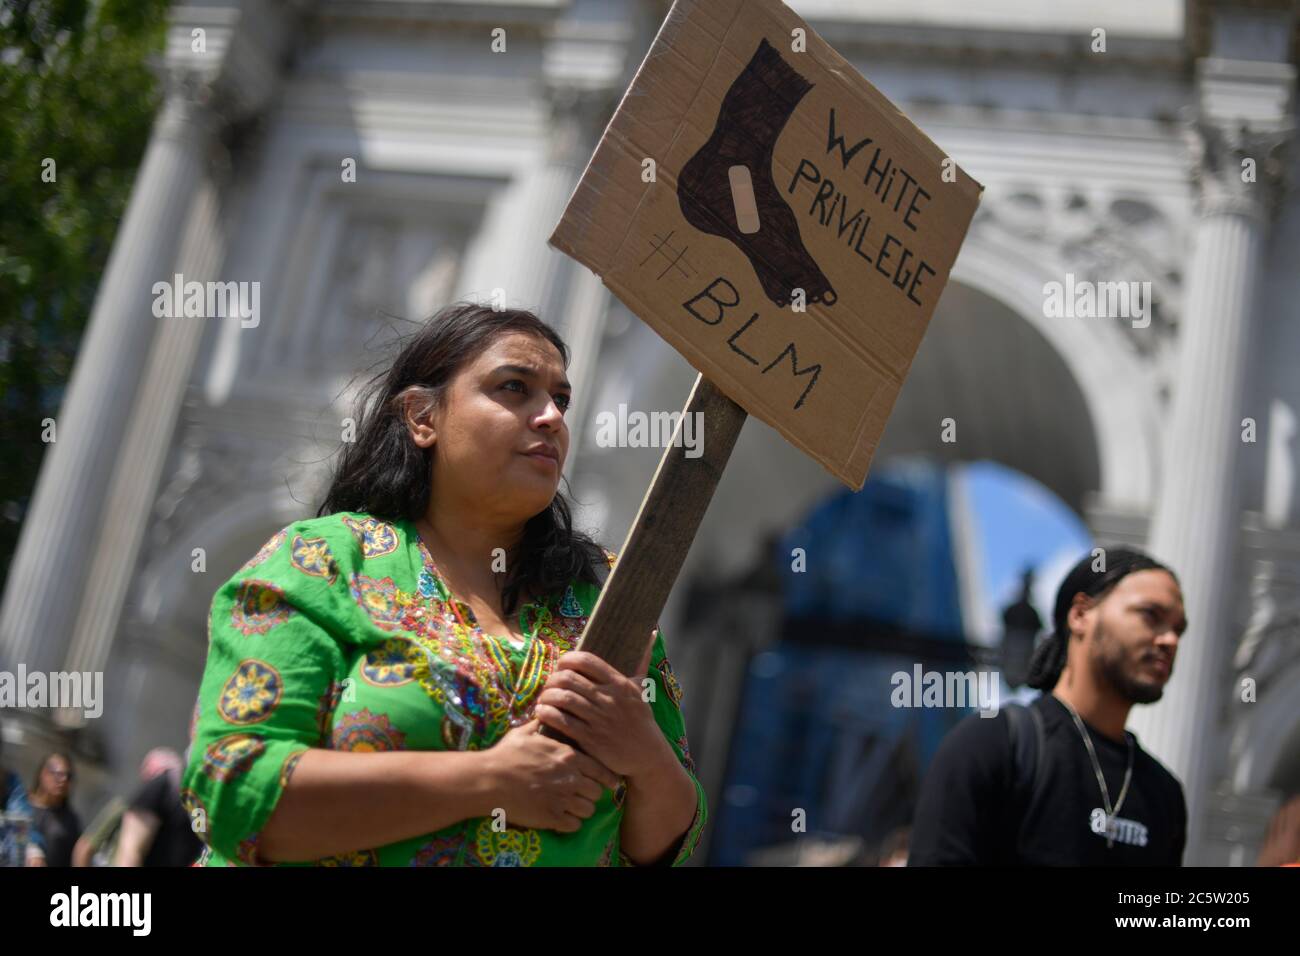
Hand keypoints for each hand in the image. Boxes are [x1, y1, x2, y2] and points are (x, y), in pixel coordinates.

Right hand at [479, 718, 620, 832]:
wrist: (488, 779)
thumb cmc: (507, 754)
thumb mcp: (526, 732)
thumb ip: (543, 724)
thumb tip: (547, 710)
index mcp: (568, 756)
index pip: (601, 770)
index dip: (606, 777)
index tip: (609, 782)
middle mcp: (570, 778)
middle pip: (597, 792)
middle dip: (592, 794)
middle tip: (584, 794)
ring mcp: (561, 800)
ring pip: (588, 810)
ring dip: (582, 809)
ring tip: (574, 807)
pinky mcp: (551, 818)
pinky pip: (574, 825)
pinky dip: (571, 823)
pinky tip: (563, 818)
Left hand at [534, 631, 670, 781]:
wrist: (647, 756)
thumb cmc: (641, 720)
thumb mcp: (642, 689)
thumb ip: (641, 662)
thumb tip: (651, 633)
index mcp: (619, 684)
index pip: (587, 660)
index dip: (568, 659)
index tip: (562, 665)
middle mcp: (609, 699)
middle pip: (569, 679)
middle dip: (553, 679)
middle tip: (549, 685)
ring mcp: (599, 719)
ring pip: (563, 699)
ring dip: (546, 697)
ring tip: (543, 699)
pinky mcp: (590, 739)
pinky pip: (562, 721)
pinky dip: (547, 714)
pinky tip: (542, 713)